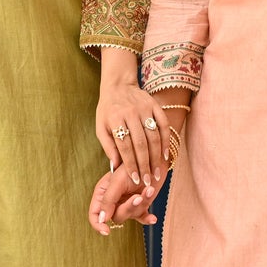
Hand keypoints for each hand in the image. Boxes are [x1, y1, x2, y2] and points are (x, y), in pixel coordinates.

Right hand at [88, 163, 157, 235]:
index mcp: (103, 192)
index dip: (98, 224)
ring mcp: (128, 203)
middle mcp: (114, 199)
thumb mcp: (117, 182)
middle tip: (138, 197)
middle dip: (128, 208)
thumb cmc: (133, 165)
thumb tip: (102, 219)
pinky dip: (147, 218)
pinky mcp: (141, 204)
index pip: (95, 214)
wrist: (153, 158)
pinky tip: (153, 218)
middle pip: (115, 217)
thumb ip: (108, 200)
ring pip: (130, 216)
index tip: (106, 231)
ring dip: (141, 204)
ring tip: (149, 189)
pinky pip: (142, 217)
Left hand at [96, 70, 166, 189]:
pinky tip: (165, 155)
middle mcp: (131, 113)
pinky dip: (166, 141)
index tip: (135, 179)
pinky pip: (163, 125)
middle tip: (148, 181)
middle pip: (140, 143)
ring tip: (157, 173)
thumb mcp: (100, 126)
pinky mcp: (155, 105)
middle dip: (145, 165)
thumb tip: (116, 166)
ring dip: (156, 157)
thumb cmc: (107, 110)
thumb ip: (107, 146)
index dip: (130, 164)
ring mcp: (144, 108)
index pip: (124, 146)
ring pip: (153, 136)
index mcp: (115, 119)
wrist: (118, 85)